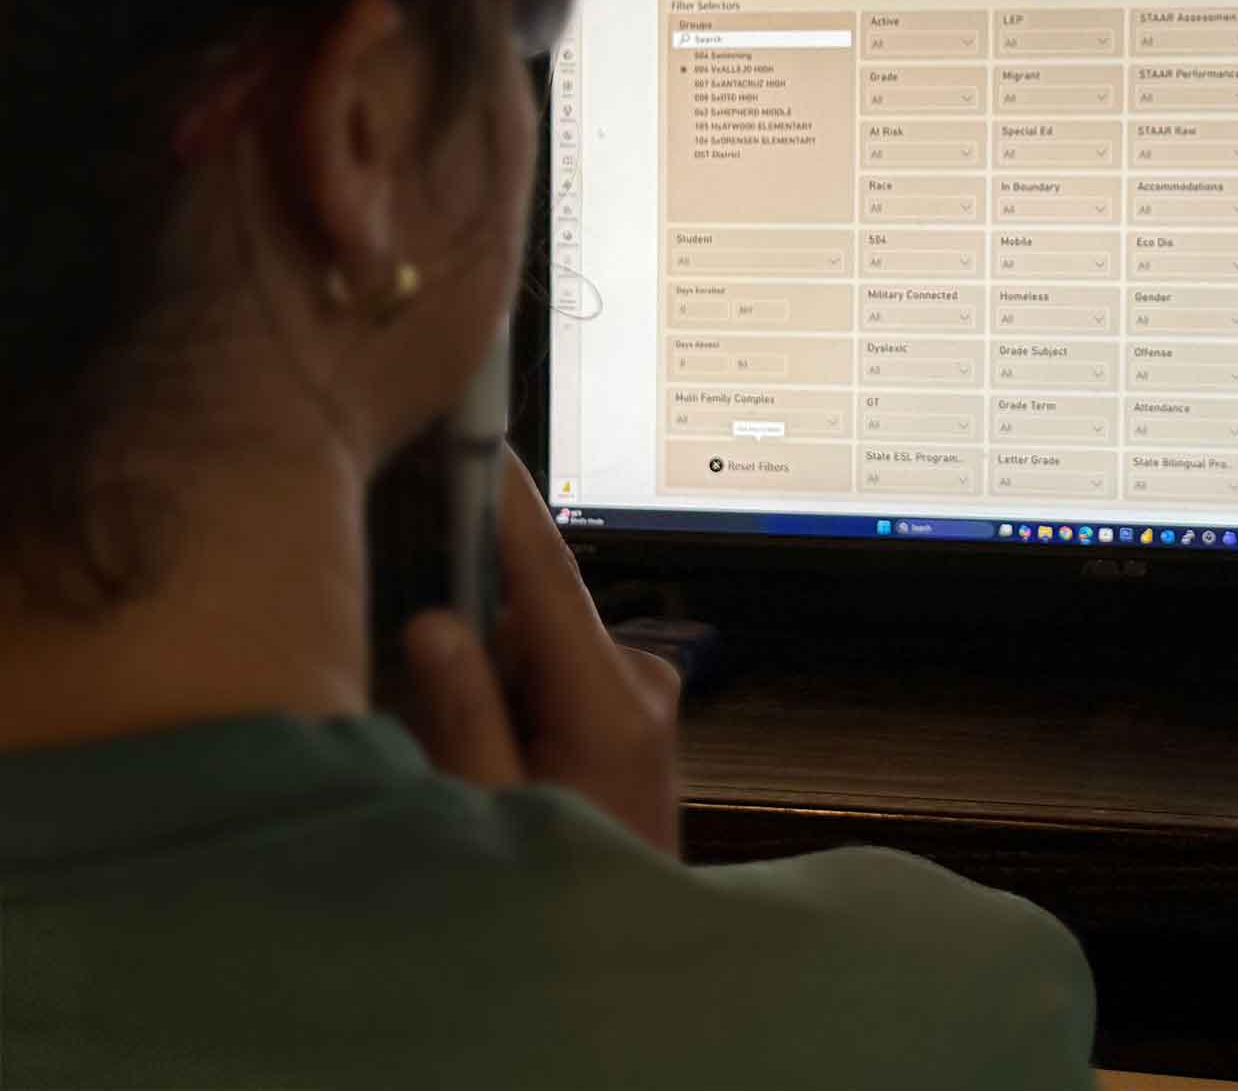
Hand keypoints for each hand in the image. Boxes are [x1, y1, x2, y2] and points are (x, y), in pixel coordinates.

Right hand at [393, 446, 680, 855]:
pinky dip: (523, 695)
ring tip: (490, 763)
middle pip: (531, 612)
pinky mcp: (640, 705)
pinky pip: (560, 669)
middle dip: (478, 645)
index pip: (549, 578)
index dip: (509, 509)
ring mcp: (648, 690)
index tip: (481, 446)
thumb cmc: (563, 891)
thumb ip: (462, 715)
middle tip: (444, 723)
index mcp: (609, 700)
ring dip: (499, 680)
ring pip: (540, 643)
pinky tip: (514, 760)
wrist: (633, 942)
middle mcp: (641, 678)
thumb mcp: (491, 808)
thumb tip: (437, 622)